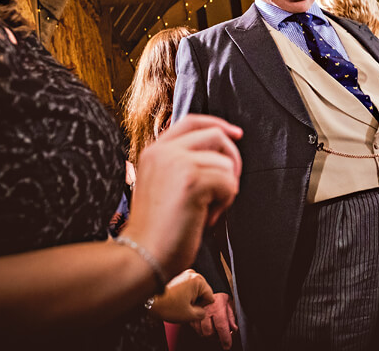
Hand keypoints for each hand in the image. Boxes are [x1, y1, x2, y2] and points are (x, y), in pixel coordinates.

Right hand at [123, 114, 242, 277]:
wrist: (142, 256)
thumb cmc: (157, 231)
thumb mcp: (164, 186)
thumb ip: (183, 165)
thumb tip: (222, 155)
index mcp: (155, 151)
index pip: (191, 121)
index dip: (218, 124)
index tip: (237, 134)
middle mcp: (164, 151)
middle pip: (216, 135)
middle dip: (232, 160)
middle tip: (226, 189)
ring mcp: (178, 163)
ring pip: (226, 164)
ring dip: (225, 191)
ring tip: (205, 212)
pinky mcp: (192, 180)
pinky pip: (229, 183)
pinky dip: (225, 203)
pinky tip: (206, 218)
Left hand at [150, 269, 213, 322]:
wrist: (149, 300)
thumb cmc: (166, 306)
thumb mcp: (189, 315)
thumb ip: (202, 314)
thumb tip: (202, 311)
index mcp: (197, 280)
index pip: (210, 296)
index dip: (202, 306)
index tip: (192, 309)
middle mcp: (192, 274)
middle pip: (202, 291)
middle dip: (196, 301)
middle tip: (185, 308)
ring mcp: (183, 274)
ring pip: (194, 290)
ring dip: (189, 298)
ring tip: (178, 304)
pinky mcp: (176, 276)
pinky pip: (186, 287)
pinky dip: (183, 294)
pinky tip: (175, 300)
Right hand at [191, 292, 236, 349]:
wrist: (210, 288)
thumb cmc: (220, 297)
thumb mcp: (229, 305)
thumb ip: (231, 318)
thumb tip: (234, 330)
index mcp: (217, 307)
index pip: (221, 326)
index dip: (225, 339)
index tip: (227, 346)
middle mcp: (206, 310)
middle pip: (209, 332)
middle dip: (216, 337)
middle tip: (221, 335)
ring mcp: (197, 313)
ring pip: (201, 333)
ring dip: (209, 335)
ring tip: (214, 331)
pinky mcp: (191, 315)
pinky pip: (195, 329)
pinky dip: (201, 331)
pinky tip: (207, 327)